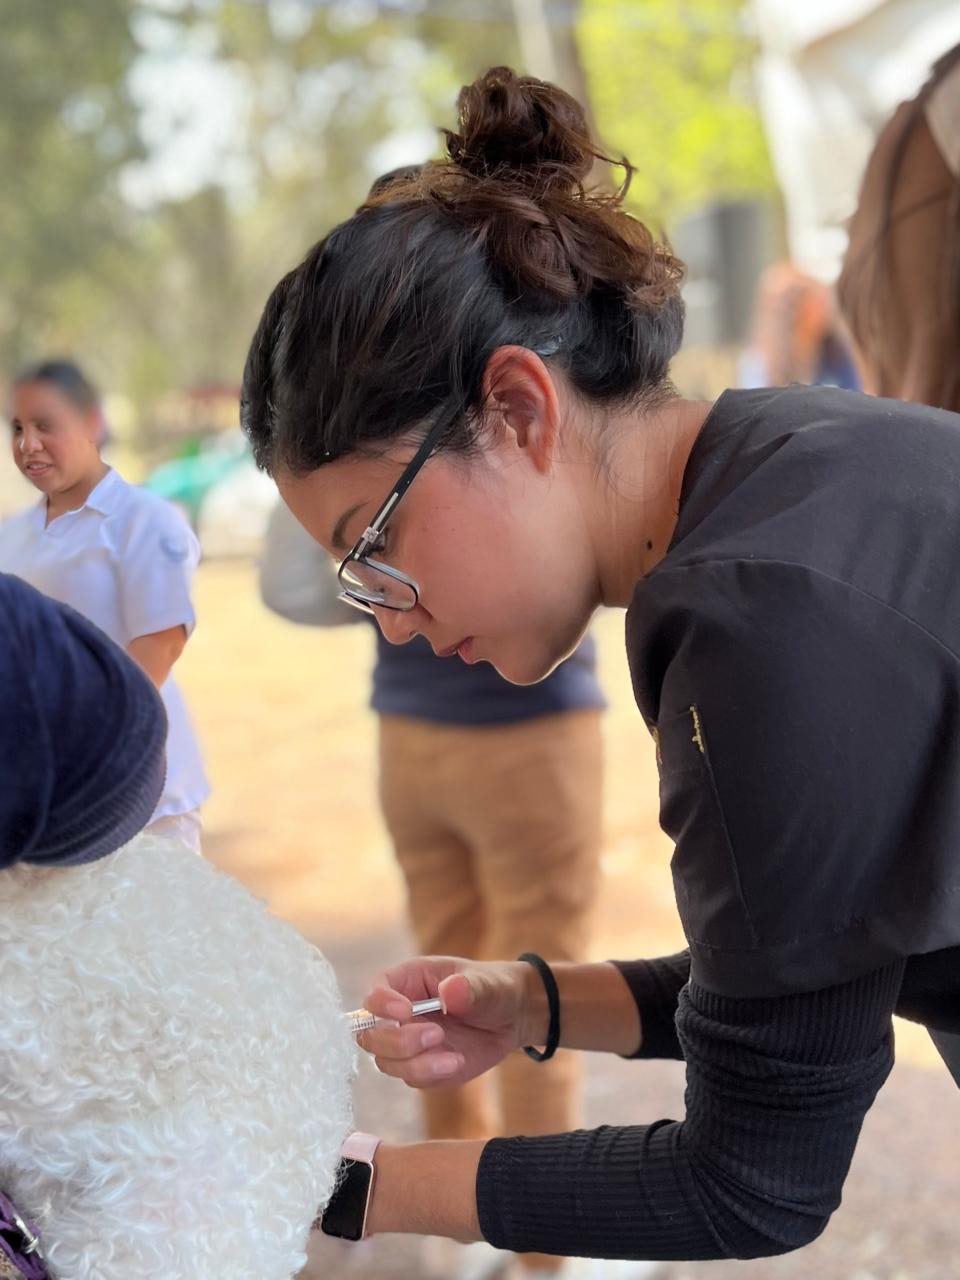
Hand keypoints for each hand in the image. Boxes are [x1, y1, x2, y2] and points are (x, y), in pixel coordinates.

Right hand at [358, 956, 542, 1088]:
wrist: (511, 1017)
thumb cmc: (493, 989)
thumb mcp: (487, 984)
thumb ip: (469, 987)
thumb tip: (450, 991)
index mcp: (406, 981)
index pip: (374, 995)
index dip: (381, 1005)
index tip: (407, 1010)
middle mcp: (399, 1014)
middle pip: (370, 1035)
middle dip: (398, 1041)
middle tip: (436, 1035)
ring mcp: (408, 1043)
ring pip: (387, 1063)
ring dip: (416, 1065)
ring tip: (454, 1057)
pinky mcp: (421, 1067)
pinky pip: (412, 1079)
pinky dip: (432, 1076)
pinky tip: (458, 1062)